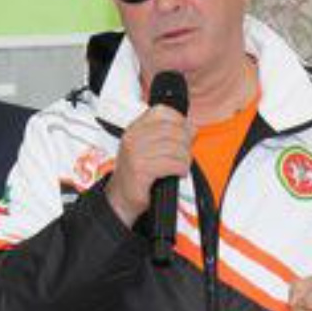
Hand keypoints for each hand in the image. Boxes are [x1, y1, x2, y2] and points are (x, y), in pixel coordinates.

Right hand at [103, 105, 192, 227]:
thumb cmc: (136, 175)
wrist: (120, 198)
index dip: (179, 120)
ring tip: (182, 165)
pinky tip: (179, 173)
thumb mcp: (146, 148)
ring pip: (175, 147)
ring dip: (185, 158)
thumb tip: (191, 127)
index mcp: (134, 129)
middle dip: (186, 142)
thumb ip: (166, 136)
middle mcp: (133, 138)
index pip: (161, 112)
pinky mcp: (141, 170)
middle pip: (172, 130)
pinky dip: (181, 169)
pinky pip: (172, 164)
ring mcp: (135, 154)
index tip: (186, 131)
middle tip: (186, 153)